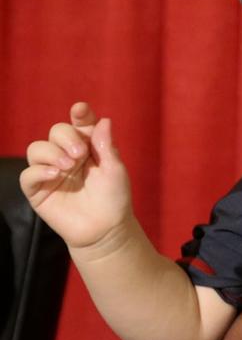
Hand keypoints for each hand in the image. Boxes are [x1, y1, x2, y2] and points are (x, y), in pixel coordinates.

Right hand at [22, 102, 132, 250]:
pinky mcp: (37, 190)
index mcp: (88, 146)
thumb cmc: (113, 198)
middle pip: (56, 131)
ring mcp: (50, 172)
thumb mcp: (115, 170)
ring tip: (68, 166)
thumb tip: (103, 120)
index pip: (80, 124)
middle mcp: (67, 155)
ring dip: (52, 152)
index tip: (80, 110)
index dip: (80, 115)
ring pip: (37, 148)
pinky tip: (55, 174)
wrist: (105, 229)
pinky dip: (38, 171)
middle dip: (67, 137)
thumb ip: (106, 145)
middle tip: (81, 154)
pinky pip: (27, 174)